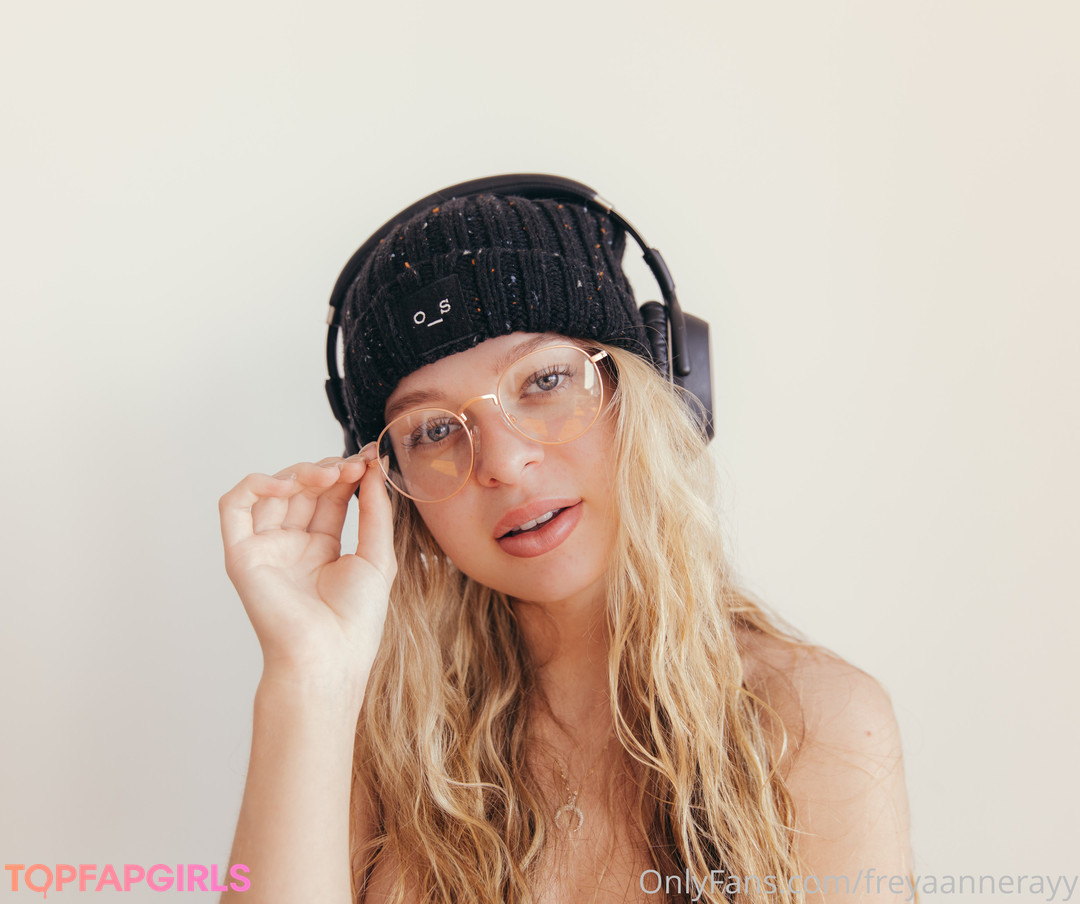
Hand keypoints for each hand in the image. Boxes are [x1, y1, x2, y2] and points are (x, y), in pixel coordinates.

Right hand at [219, 446, 395, 697]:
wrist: (330, 655)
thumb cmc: (356, 619)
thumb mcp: (378, 556)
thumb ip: (375, 512)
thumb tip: (374, 470)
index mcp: (321, 548)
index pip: (329, 496)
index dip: (347, 473)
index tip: (370, 458)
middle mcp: (291, 545)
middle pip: (302, 489)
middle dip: (328, 469)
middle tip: (355, 464)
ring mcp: (265, 548)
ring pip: (272, 491)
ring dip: (300, 473)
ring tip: (332, 473)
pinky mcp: (242, 555)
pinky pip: (234, 507)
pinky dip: (257, 485)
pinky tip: (289, 484)